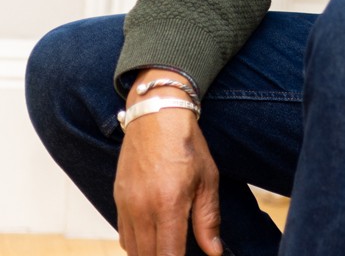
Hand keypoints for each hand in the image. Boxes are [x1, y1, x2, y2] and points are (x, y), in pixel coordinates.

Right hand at [114, 69, 222, 255]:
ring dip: (150, 254)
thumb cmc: (187, 144)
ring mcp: (126, 205)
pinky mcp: (117, 200)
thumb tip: (214, 252)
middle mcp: (142, 209)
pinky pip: (124, 236)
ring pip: (134, 250)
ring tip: (169, 246)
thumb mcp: (207, 178)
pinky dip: (137, 244)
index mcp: (168, 204)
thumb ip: (208, 219)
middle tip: (180, 250)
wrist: (156, 115)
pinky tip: (153, 237)